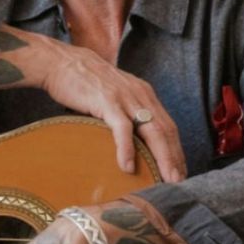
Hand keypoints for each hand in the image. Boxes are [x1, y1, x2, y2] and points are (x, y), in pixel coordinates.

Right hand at [40, 41, 185, 182]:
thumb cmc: (86, 82)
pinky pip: (122, 128)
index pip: (169, 126)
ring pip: (152, 131)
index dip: (176, 150)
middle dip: (174, 158)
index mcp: (144, 95)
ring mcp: (125, 98)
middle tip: (179, 182)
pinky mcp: (107, 101)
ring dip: (161, 158)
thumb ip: (126, 113)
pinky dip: (127, 149)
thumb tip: (131, 141)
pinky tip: (128, 166)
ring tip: (164, 180)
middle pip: (166, 131)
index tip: (180, 171)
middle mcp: (140, 96)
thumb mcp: (115, 95)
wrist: (63, 61)